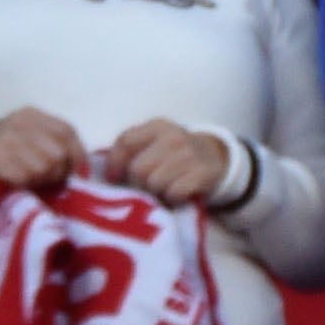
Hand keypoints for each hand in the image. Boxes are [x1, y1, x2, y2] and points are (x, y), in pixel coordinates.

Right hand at [0, 109, 83, 192]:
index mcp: (32, 115)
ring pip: (42, 168)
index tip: (74, 170)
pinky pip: (24, 178)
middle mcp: (18, 124)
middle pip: (57, 154)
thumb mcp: (36, 136)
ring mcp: (4, 141)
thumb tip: (83, 170)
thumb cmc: (16, 148)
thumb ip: (60, 144)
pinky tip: (20, 181)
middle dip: (58, 171)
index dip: (76, 155)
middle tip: (50, 177)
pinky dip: (26, 185)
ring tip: (33, 178)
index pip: (66, 132)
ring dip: (41, 180)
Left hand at [102, 119, 232, 205]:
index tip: (114, 177)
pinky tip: (176, 195)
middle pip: (138, 169)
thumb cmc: (173, 153)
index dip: (115, 163)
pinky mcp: (202, 173)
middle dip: (138, 183)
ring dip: (155, 193)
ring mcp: (190, 154)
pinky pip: (174, 193)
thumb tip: (109, 176)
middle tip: (145, 187)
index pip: (125, 142)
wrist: (214, 157)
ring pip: (154, 182)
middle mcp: (174, 136)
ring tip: (161, 190)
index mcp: (157, 126)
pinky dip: (172, 199)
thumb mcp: (153, 143)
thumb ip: (129, 150)